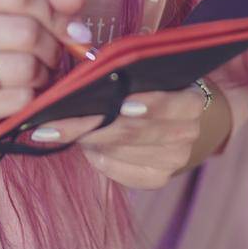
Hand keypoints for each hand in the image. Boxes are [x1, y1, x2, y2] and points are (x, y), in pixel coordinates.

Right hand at [0, 0, 89, 152]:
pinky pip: (19, 99)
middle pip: (25, 32)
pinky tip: (21, 93)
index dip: (51, 10)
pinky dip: (31, 98)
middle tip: (50, 54)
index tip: (63, 26)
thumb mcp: (19, 12)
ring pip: (25, 68)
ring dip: (42, 74)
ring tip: (35, 73)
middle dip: (50, 46)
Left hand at [29, 84, 216, 190]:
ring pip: (122, 152)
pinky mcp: (159, 177)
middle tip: (58, 123)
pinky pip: (122, 173)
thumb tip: (81, 72)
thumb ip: (120, 71)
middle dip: (93, 126)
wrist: (169, 116)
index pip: (169, 105)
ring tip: (72, 130)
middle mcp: (188, 131)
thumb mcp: (142, 73)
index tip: (121, 104)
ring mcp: (175, 158)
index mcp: (190, 100)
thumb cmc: (147, 87)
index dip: (148, 105)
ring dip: (92, 141)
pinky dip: (101, 160)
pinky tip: (91, 150)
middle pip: (135, 132)